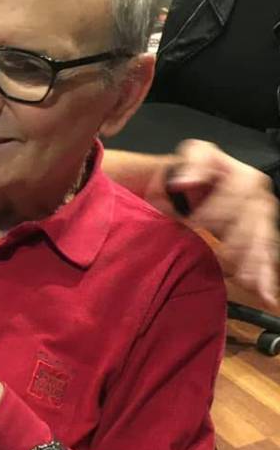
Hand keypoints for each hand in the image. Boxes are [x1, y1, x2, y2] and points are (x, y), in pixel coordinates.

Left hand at [144, 139, 278, 308]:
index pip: (237, 192)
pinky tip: (265, 294)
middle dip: (240, 239)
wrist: (191, 184)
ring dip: (255, 261)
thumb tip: (185, 181)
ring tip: (247, 280)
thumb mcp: (193, 155)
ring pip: (263, 241)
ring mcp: (261, 219)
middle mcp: (259, 197)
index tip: (195, 220)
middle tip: (225, 257)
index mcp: (245, 176)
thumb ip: (192, 163)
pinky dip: (263, 275)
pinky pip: (264, 256)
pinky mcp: (258, 238)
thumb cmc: (193, 169)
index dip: (217, 206)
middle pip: (256, 219)